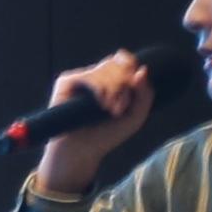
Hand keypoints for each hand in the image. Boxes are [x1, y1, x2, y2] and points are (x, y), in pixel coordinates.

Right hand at [27, 44, 152, 196]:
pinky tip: (101, 103)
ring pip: (105, 68)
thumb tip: (142, 69)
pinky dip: (99, 88)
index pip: (124, 59)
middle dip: (125, 84)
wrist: (83, 151)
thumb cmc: (107, 135)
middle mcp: (95, 75)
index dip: (131, 66)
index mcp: (112, 80)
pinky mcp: (66, 82)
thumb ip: (145, 94)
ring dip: (114, 88)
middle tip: (120, 107)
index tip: (134, 87)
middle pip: (117, 62)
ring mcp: (81, 77)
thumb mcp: (135, 117)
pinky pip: (88, 75)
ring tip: (111, 109)